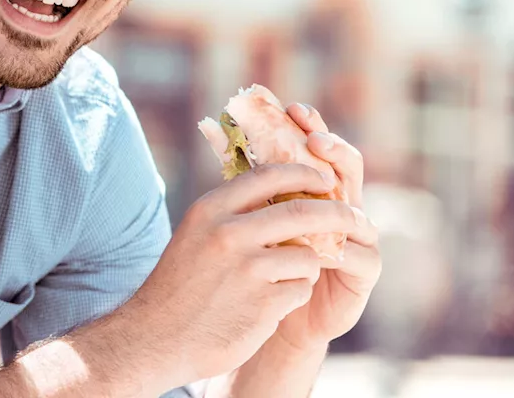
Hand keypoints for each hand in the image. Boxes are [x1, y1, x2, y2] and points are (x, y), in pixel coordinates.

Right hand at [125, 162, 360, 386]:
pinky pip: (302, 290)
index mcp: (210, 210)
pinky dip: (293, 296)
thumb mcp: (195, 235)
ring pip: (307, 256)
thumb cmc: (180, 285)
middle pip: (303, 212)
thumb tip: (280, 192)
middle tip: (355, 218)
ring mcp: (248, 269)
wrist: (158, 338)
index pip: (268, 175)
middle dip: (338, 214)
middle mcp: (228, 233)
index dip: (304, 173)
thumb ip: (232, 214)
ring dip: (305, 268)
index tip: (325, 178)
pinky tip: (266, 306)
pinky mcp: (264, 303)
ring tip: (278, 281)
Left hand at [271, 103, 381, 352]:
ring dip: (339, 198)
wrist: (270, 313)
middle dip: (332, 150)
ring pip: (356, 210)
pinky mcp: (363, 272)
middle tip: (315, 140)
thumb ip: (249, 181)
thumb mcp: (253, 216)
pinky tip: (325, 244)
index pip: (318, 149)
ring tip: (324, 186)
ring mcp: (358, 238)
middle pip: (346, 168)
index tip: (293, 108)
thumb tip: (218, 132)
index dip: (310, 127)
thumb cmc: (261, 260)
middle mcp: (341, 207)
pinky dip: (341, 248)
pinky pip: (359, 254)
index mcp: (315, 189)